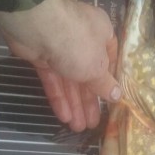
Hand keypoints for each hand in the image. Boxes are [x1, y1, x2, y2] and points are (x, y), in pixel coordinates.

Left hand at [0, 0, 120, 131]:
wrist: (36, 26)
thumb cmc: (77, 43)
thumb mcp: (97, 68)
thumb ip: (106, 85)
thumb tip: (118, 96)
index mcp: (102, 34)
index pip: (109, 60)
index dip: (109, 82)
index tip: (110, 101)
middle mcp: (82, 40)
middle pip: (88, 75)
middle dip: (89, 102)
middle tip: (91, 125)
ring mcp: (60, 48)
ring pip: (70, 81)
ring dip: (74, 104)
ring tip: (77, 128)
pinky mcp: (42, 56)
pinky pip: (53, 80)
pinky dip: (58, 97)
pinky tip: (63, 116)